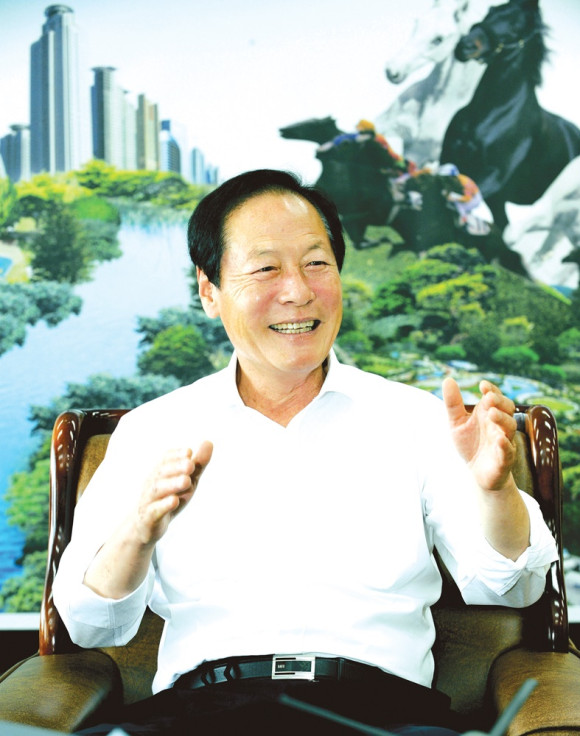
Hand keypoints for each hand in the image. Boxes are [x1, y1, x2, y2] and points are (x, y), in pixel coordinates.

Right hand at [134, 441, 212, 545]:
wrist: (147, 526)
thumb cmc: (169, 497)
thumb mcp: (187, 481)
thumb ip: (198, 464)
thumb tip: (209, 442)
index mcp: (160, 472)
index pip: (165, 459)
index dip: (176, 455)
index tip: (189, 452)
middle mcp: (152, 483)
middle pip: (162, 473)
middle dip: (176, 468)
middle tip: (191, 465)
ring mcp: (148, 500)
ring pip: (157, 490)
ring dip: (172, 484)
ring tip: (186, 481)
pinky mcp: (148, 517)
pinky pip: (155, 510)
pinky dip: (164, 505)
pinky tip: (175, 501)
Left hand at [442, 377, 516, 491]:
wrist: (477, 474)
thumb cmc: (470, 444)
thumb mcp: (457, 423)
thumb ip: (453, 403)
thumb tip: (447, 379)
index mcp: (488, 414)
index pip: (495, 397)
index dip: (491, 390)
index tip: (482, 385)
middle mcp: (499, 425)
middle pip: (507, 409)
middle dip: (499, 402)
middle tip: (488, 398)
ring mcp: (504, 441)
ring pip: (509, 428)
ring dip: (502, 419)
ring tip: (491, 414)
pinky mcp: (504, 460)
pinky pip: (508, 451)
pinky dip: (505, 444)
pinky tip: (499, 439)